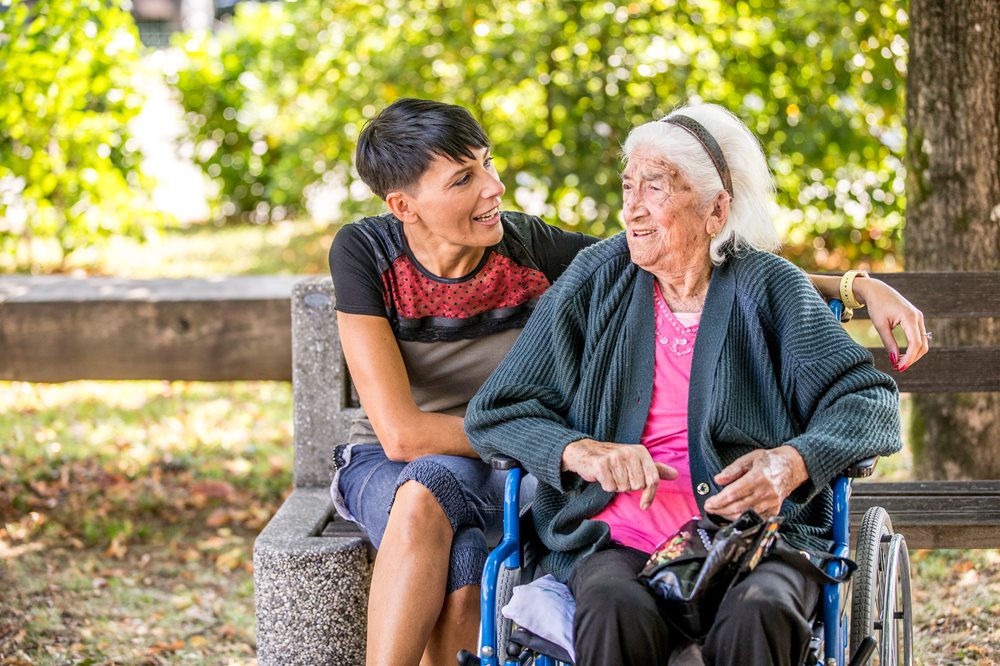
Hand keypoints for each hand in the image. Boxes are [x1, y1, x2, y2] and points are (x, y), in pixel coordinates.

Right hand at [561, 439, 676, 509]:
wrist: (585, 452)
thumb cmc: (613, 459)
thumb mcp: (636, 461)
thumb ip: (655, 469)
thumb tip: (675, 475)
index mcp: (641, 451)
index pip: (653, 479)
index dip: (650, 495)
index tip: (645, 505)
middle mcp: (629, 452)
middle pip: (637, 486)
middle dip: (628, 487)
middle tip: (620, 477)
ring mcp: (615, 457)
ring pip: (623, 487)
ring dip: (616, 486)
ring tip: (611, 475)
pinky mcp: (601, 464)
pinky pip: (610, 487)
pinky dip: (606, 486)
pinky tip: (603, 476)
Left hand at [702, 446, 807, 519]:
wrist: (793, 467)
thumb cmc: (770, 461)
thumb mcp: (750, 458)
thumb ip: (733, 469)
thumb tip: (718, 479)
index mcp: (758, 477)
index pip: (734, 493)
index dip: (719, 501)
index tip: (708, 503)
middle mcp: (766, 492)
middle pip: (738, 507)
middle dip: (720, 510)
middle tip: (709, 508)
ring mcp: (771, 503)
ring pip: (746, 516)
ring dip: (728, 515)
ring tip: (718, 511)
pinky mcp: (774, 510)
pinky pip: (755, 520)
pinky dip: (742, 520)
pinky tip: (732, 515)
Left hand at [853, 277, 928, 371]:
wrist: (877, 290)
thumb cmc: (876, 306)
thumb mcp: (880, 326)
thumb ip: (889, 343)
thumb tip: (895, 360)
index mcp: (910, 317)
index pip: (915, 343)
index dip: (909, 358)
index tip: (899, 367)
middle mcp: (918, 317)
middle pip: (923, 345)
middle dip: (912, 358)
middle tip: (898, 368)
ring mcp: (919, 318)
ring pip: (923, 342)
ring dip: (913, 354)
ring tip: (898, 362)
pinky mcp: (916, 319)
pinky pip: (919, 336)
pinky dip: (913, 347)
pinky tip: (902, 354)